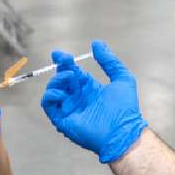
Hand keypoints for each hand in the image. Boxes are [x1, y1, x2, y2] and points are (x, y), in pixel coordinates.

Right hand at [41, 40, 147, 163]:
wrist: (123, 131)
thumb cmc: (126, 108)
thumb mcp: (122, 77)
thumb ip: (109, 60)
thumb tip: (97, 43)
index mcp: (89, 89)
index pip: (72, 72)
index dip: (64, 62)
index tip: (59, 53)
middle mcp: (78, 98)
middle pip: (61, 80)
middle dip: (60, 68)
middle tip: (65, 61)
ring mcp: (70, 109)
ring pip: (52, 91)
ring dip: (57, 80)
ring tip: (70, 77)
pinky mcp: (63, 120)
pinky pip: (49, 106)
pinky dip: (50, 96)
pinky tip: (61, 92)